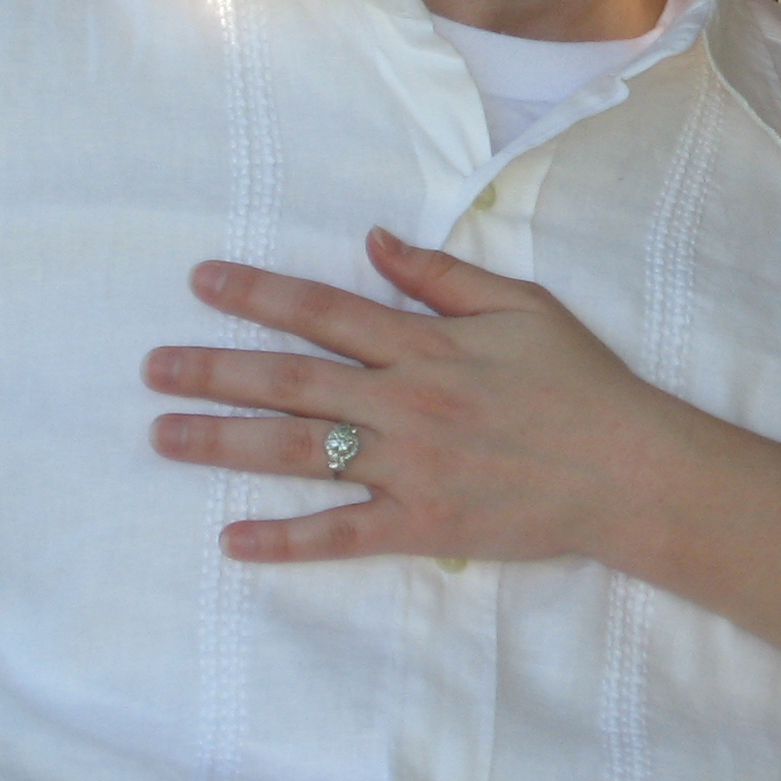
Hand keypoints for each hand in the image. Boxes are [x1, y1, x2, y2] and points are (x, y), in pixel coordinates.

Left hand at [145, 227, 679, 563]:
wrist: (629, 469)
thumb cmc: (580, 381)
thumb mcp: (521, 304)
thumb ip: (441, 276)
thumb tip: (373, 240)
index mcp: (425, 344)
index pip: (324, 310)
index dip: (258, 293)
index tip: (201, 281)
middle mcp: (404, 402)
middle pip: (291, 381)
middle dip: (214, 369)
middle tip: (151, 366)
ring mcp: (408, 467)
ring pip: (298, 453)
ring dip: (224, 443)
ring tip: (161, 435)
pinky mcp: (421, 525)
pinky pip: (340, 535)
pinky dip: (285, 540)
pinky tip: (232, 540)